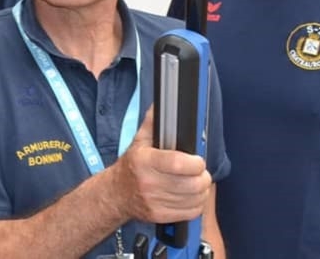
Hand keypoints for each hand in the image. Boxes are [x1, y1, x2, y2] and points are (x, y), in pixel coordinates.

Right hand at [113, 107, 211, 223]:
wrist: (116, 194)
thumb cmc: (131, 166)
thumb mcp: (139, 141)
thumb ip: (152, 122)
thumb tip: (161, 103)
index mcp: (144, 161)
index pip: (177, 163)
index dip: (195, 163)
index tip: (197, 160)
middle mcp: (149, 183)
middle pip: (191, 184)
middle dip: (203, 177)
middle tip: (199, 172)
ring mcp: (155, 202)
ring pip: (195, 199)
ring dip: (202, 191)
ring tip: (196, 183)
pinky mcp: (161, 216)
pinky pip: (191, 212)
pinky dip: (197, 204)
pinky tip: (190, 196)